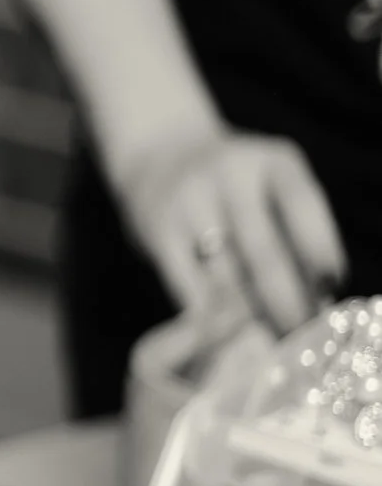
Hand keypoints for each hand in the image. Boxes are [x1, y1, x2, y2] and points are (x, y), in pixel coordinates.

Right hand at [113, 122, 345, 338]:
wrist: (158, 153)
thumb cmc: (236, 185)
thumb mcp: (273, 186)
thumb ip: (295, 231)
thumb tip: (314, 301)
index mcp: (273, 162)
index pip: (304, 209)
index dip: (321, 254)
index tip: (328, 289)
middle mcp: (229, 174)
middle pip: (264, 252)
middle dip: (286, 302)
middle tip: (296, 331)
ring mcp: (188, 201)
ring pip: (226, 276)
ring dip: (249, 314)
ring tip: (264, 333)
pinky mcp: (157, 230)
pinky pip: (190, 285)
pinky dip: (211, 313)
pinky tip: (224, 326)